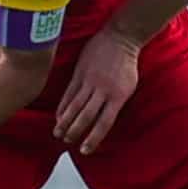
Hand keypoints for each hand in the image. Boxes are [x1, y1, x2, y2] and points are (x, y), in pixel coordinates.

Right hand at [52, 29, 141, 154]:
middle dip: (76, 132)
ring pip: (75, 106)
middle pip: (86, 116)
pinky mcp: (80, 73)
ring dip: (65, 122)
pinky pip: (69, 93)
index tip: (85, 150)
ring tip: (58, 134)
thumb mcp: (128, 86)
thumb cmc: (127, 64)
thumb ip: (116, 103)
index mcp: (118, 96)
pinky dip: (63, 107)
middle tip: (68, 143)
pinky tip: (58, 116)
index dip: (94, 138)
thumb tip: (105, 120)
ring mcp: (89, 81)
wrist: (120, 38)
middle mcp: (103, 90)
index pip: (104, 123)